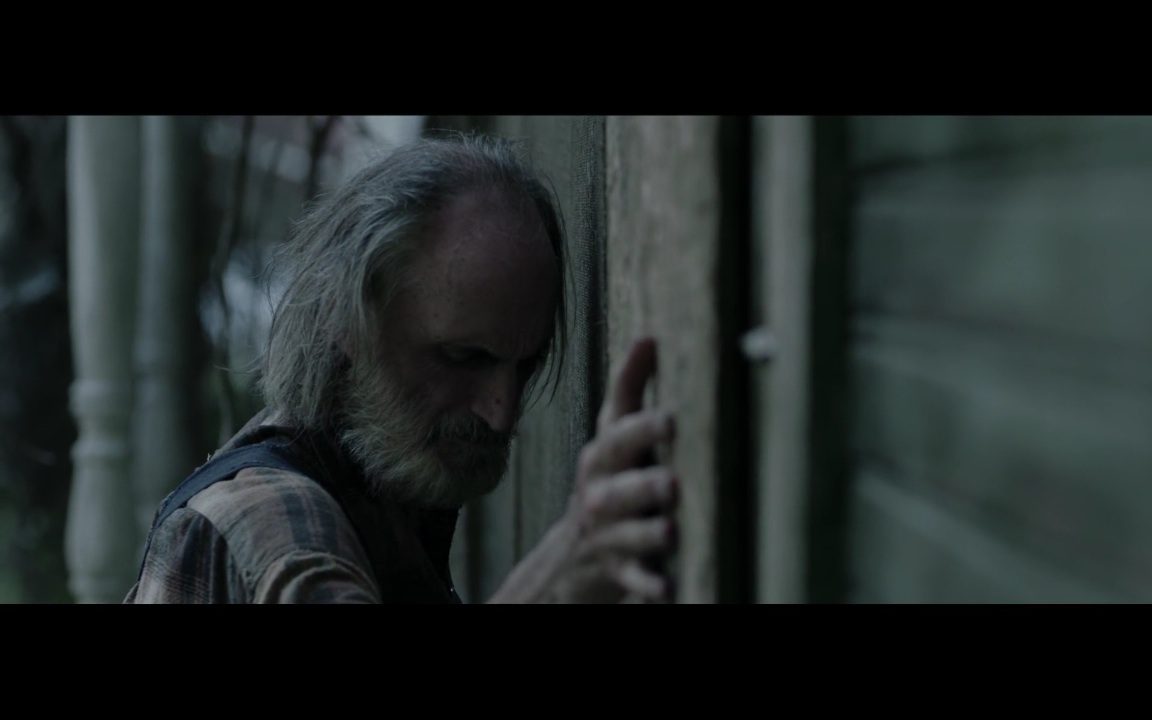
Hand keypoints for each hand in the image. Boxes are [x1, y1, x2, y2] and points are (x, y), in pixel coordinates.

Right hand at [490, 337, 678, 603]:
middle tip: (671, 482)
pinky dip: (649, 586)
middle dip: (644, 484)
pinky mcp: (616, 573)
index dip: (641, 427)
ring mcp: (607, 536)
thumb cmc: (606, 485)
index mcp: (604, 458)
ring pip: (627, 534)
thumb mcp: (611, 440)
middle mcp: (601, 495)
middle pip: (620, 488)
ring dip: (648, 533)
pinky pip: (632, 581)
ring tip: (669, 530)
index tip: (670, 419)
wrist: (571, 559)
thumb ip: (629, 391)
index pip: (618, 437)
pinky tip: (669, 589)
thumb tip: (649, 337)